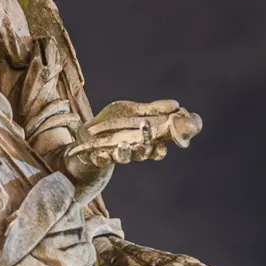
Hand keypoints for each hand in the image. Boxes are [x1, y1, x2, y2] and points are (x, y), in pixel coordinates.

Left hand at [65, 99, 201, 170]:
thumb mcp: (134, 111)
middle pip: (143, 152)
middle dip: (146, 143)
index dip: (162, 148)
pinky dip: (101, 157)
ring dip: (125, 152)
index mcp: (143, 140)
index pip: (158, 149)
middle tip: (146, 130)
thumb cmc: (115, 122)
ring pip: (124, 157)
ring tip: (124, 144)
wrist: (89, 132)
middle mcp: (132, 150)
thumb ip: (153, 109)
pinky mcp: (97, 156)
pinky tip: (101, 153)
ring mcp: (115, 154)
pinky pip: (101, 160)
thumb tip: (176, 105)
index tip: (165, 144)